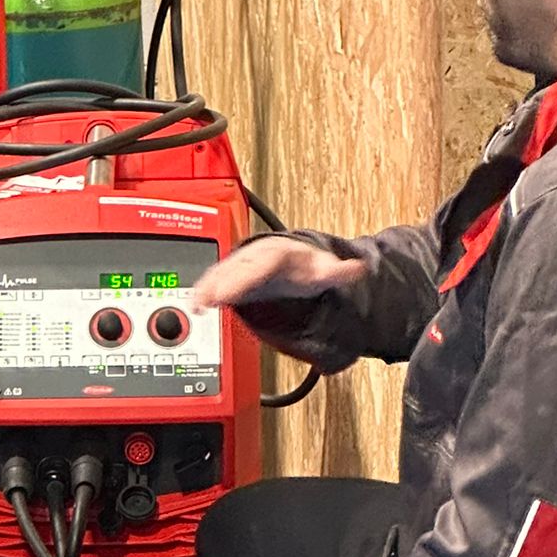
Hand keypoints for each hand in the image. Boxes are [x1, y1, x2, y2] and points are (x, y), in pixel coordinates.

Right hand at [192, 236, 365, 314]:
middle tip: (208, 298)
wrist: (289, 260)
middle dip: (221, 282)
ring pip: (222, 271)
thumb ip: (339, 272)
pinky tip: (197, 303)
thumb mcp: (323, 269)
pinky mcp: (231, 274)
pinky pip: (216, 278)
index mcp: (277, 253)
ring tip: (198, 303)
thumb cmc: (302, 266)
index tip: (231, 291)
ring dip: (208, 286)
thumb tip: (359, 268)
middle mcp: (255, 256)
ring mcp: (241, 264)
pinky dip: (205, 289)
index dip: (244, 276)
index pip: (259, 263)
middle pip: (236, 267)